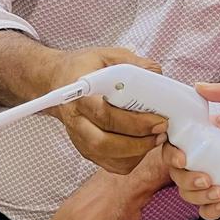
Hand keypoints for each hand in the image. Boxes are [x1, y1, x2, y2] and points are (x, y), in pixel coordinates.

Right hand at [49, 47, 166, 173]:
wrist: (57, 80)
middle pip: (105, 143)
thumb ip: (133, 63)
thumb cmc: (86, 67)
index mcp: (79, 96)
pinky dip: (130, 159)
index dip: (134, 122)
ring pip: (108, 157)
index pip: (105, 116)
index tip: (159, 120)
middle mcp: (76, 121)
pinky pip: (109, 164)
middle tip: (162, 131)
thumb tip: (157, 75)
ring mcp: (79, 139)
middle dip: (138, 142)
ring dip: (137, 152)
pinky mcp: (85, 150)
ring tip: (157, 137)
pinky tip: (143, 144)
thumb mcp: (108, 55)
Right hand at [161, 82, 219, 218]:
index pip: (175, 145)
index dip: (171, 154)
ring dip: (198, 196)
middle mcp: (207, 158)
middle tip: (206, 179)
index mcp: (207, 135)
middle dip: (187, 179)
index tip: (182, 158)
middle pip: (178, 174)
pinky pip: (208, 210)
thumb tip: (198, 87)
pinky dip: (210, 210)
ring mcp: (217, 178)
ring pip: (189, 193)